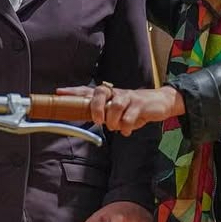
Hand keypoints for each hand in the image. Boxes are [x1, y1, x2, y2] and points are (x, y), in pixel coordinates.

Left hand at [57, 84, 183, 135]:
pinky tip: (127, 131)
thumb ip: (105, 114)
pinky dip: (127, 127)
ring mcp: (129, 97)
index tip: (59, 93)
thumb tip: (92, 122)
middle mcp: (116, 93)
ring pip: (115, 105)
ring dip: (113, 120)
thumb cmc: (135, 108)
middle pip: (100, 92)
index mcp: (109, 95)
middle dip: (96, 107)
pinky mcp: (141, 104)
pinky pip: (130, 116)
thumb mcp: (118, 111)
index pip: (88, 90)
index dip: (74, 92)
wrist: (161, 102)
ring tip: (116, 127)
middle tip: (98, 121)